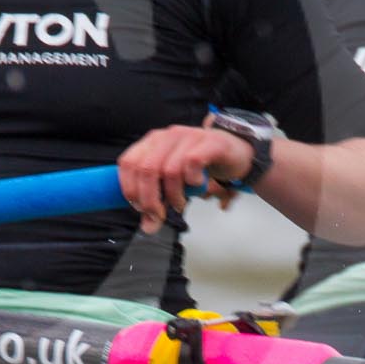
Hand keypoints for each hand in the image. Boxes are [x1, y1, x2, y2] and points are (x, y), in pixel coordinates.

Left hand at [117, 123, 246, 234]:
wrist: (237, 153)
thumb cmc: (201, 167)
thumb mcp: (174, 185)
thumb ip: (160, 202)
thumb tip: (148, 227)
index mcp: (152, 142)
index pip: (128, 163)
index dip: (130, 189)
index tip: (140, 209)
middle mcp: (167, 136)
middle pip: (146, 169)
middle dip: (149, 199)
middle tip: (159, 215)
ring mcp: (188, 136)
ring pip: (169, 170)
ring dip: (173, 196)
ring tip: (180, 205)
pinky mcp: (209, 142)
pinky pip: (192, 162)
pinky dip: (192, 180)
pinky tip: (196, 186)